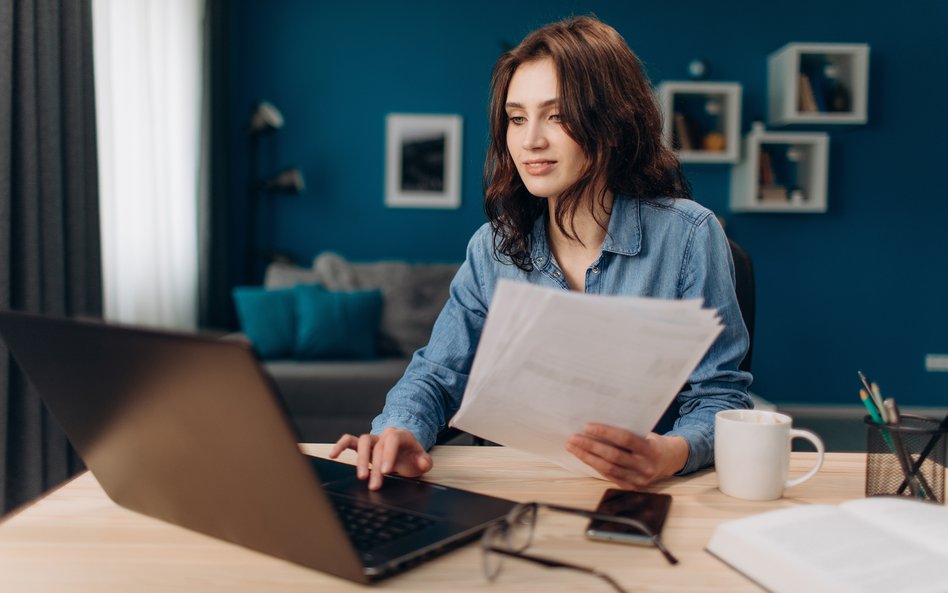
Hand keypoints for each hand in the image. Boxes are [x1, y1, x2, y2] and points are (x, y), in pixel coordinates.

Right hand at [329, 427, 432, 490]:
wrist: (405, 452)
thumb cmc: (412, 457)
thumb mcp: (422, 461)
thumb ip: (424, 462)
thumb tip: (422, 462)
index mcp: (401, 435)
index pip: (392, 440)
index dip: (388, 454)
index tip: (386, 471)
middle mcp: (385, 435)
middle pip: (377, 446)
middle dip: (375, 467)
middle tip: (375, 485)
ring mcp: (373, 439)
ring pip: (363, 442)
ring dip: (360, 460)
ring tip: (361, 477)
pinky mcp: (362, 445)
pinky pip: (349, 440)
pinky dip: (341, 446)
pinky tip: (333, 455)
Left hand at [565, 423, 688, 488]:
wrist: (669, 461)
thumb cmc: (652, 442)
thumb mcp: (645, 433)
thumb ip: (626, 433)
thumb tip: (597, 427)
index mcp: (650, 449)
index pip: (624, 439)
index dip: (605, 432)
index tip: (587, 426)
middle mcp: (645, 466)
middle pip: (612, 456)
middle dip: (590, 446)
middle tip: (573, 438)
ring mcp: (638, 479)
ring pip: (608, 468)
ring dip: (587, 457)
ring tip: (573, 447)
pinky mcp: (632, 487)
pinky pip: (609, 476)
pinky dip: (595, 465)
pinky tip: (584, 457)